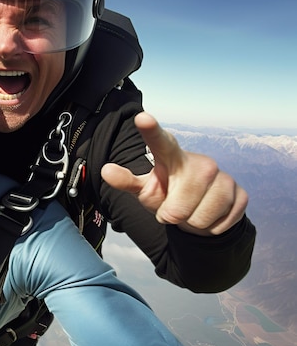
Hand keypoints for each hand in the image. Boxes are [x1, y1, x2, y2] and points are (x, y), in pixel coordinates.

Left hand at [101, 112, 247, 235]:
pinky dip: (211, 228)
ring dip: (192, 222)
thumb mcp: (145, 189)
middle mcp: (200, 163)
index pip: (160, 143)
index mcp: (172, 156)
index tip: (141, 118)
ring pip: (199, 220)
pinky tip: (210, 214)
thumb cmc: (168, 193)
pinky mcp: (241, 195)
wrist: (202, 209)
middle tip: (175, 206)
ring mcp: (224, 178)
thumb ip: (126, 181)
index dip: (151, 131)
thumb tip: (104, 170)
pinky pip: (219, 225)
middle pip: (178, 209)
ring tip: (193, 209)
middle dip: (173, 216)